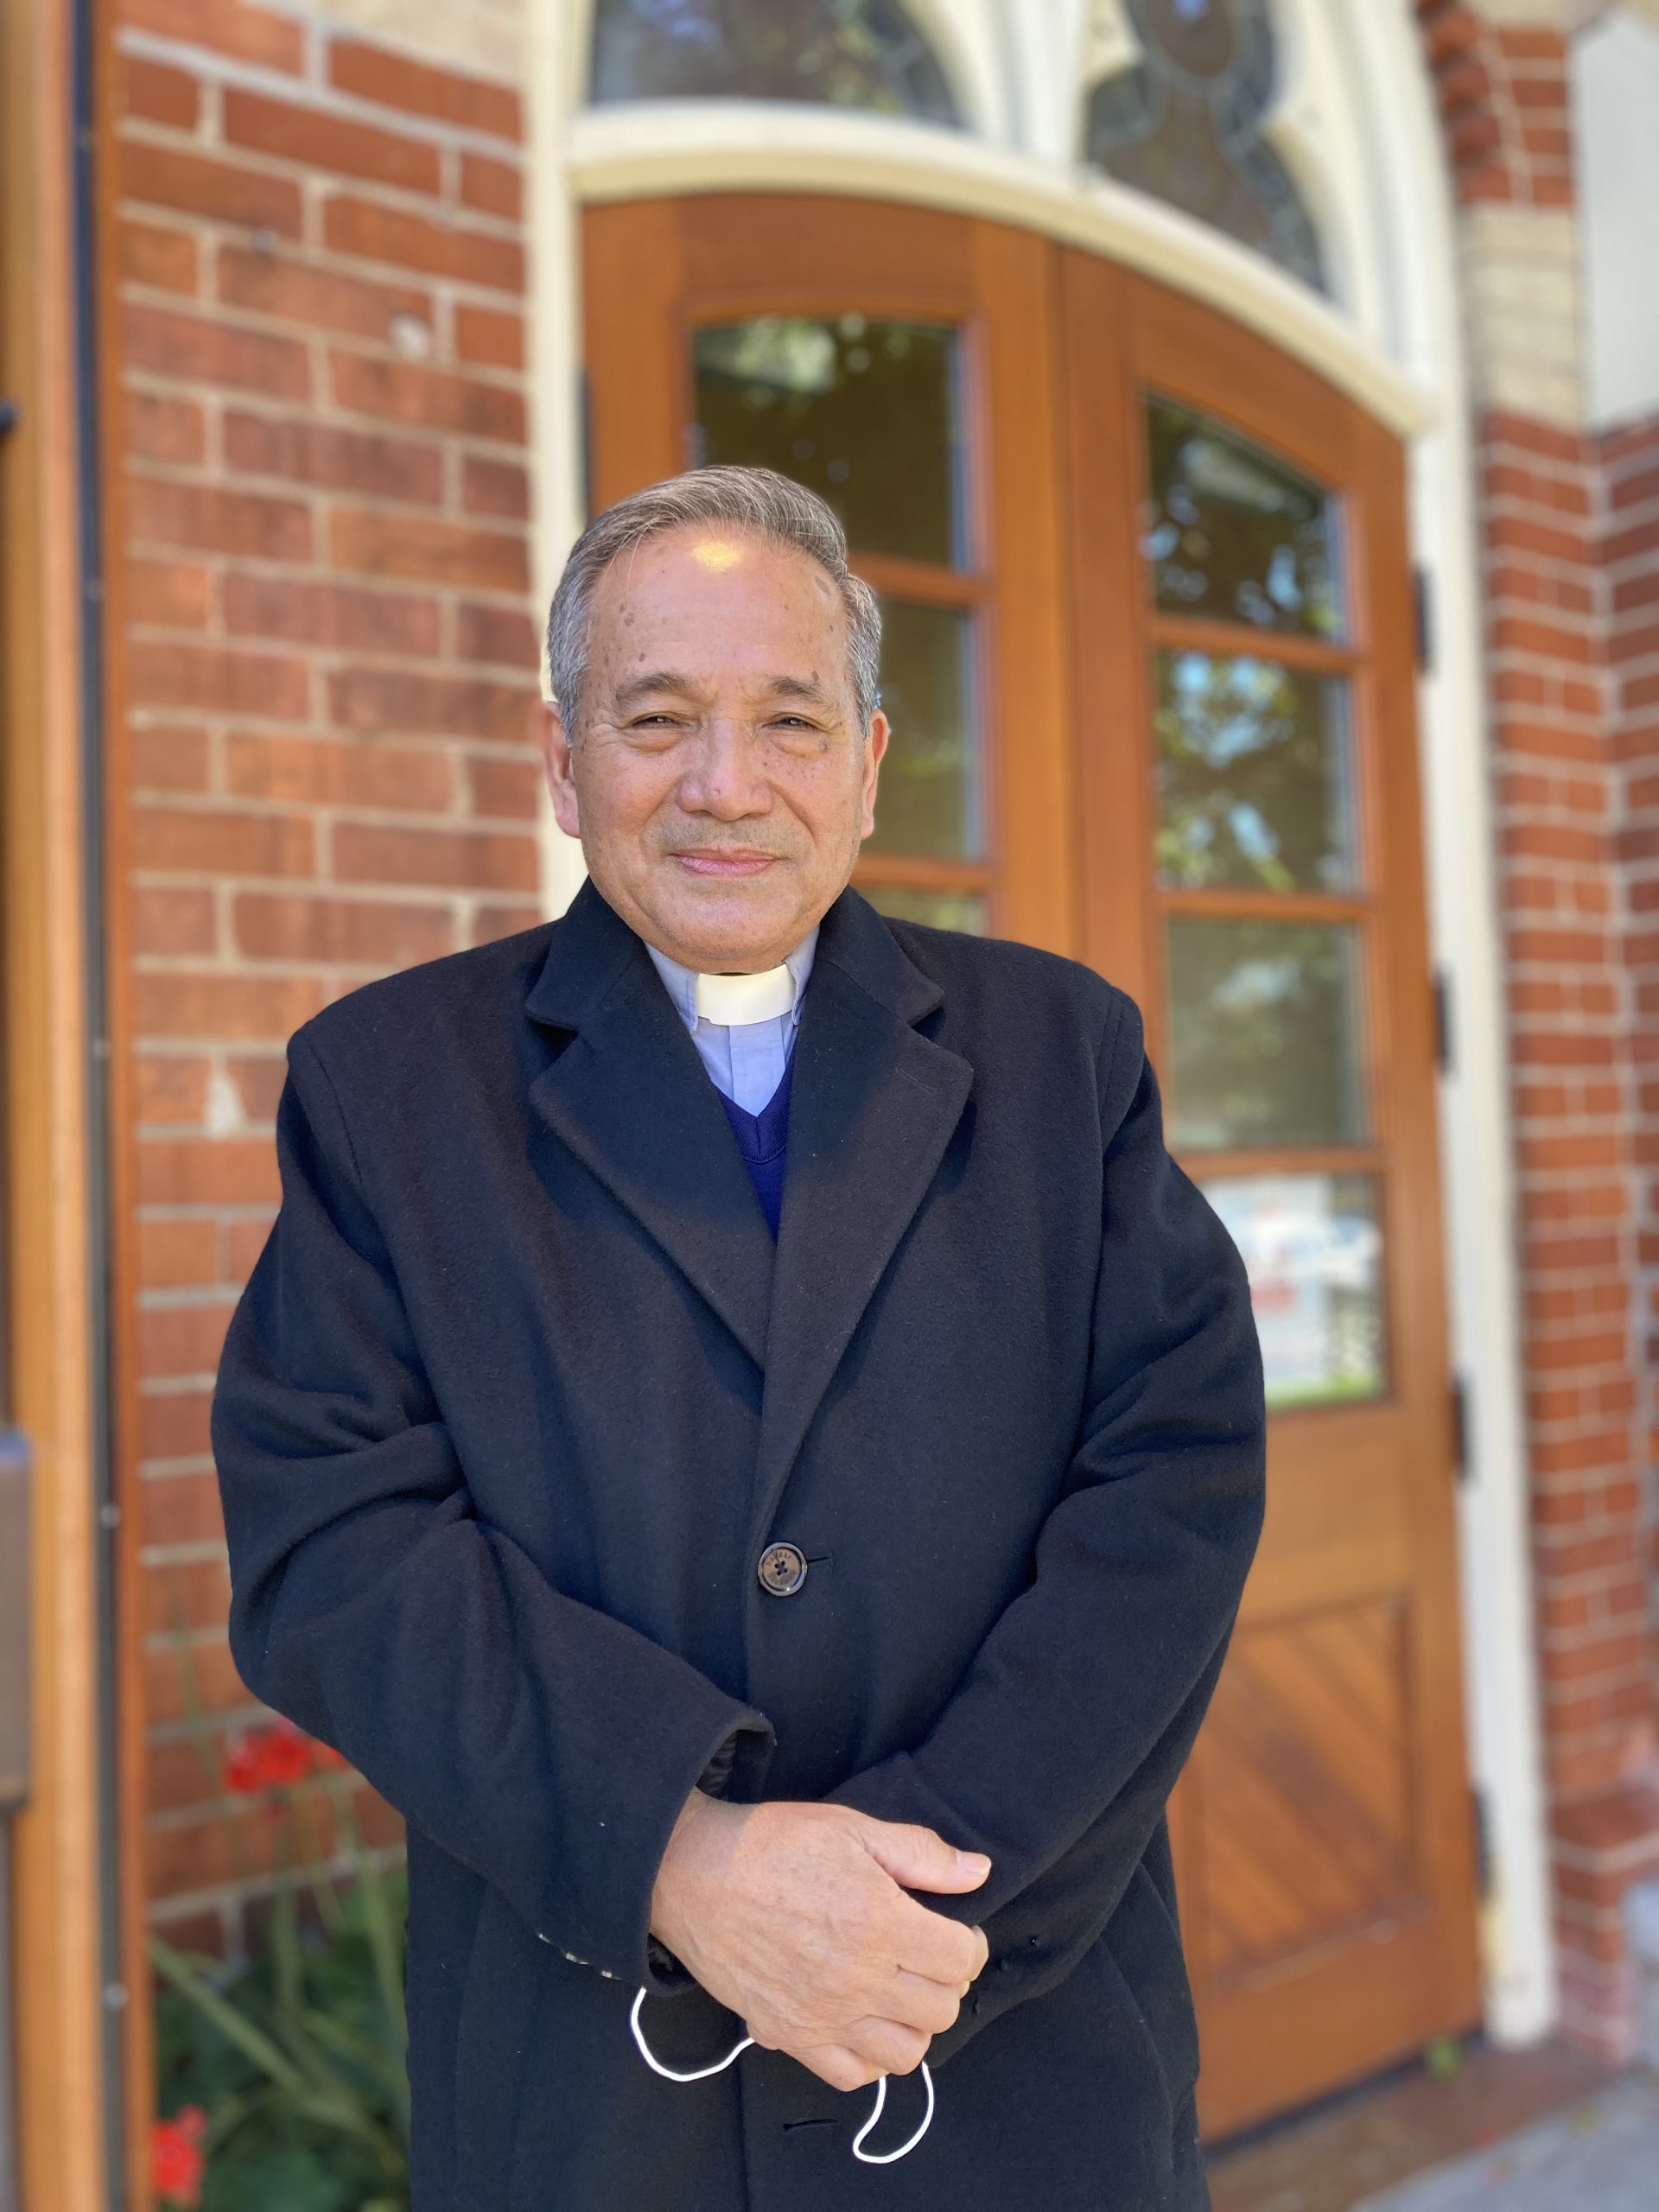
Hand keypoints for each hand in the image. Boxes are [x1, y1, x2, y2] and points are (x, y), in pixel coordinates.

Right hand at [648, 1795, 990, 2091]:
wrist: (692, 1873)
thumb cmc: (774, 1844)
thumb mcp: (854, 1829)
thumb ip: (922, 1854)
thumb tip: (979, 1871)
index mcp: (879, 1924)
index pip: (961, 1960)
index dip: (970, 1943)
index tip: (956, 1930)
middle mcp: (857, 1981)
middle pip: (941, 2010)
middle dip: (947, 1981)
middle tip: (928, 1956)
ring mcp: (823, 2017)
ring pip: (906, 2054)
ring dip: (915, 2024)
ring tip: (900, 1991)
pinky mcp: (790, 2037)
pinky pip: (852, 2075)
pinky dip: (870, 2058)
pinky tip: (865, 2022)